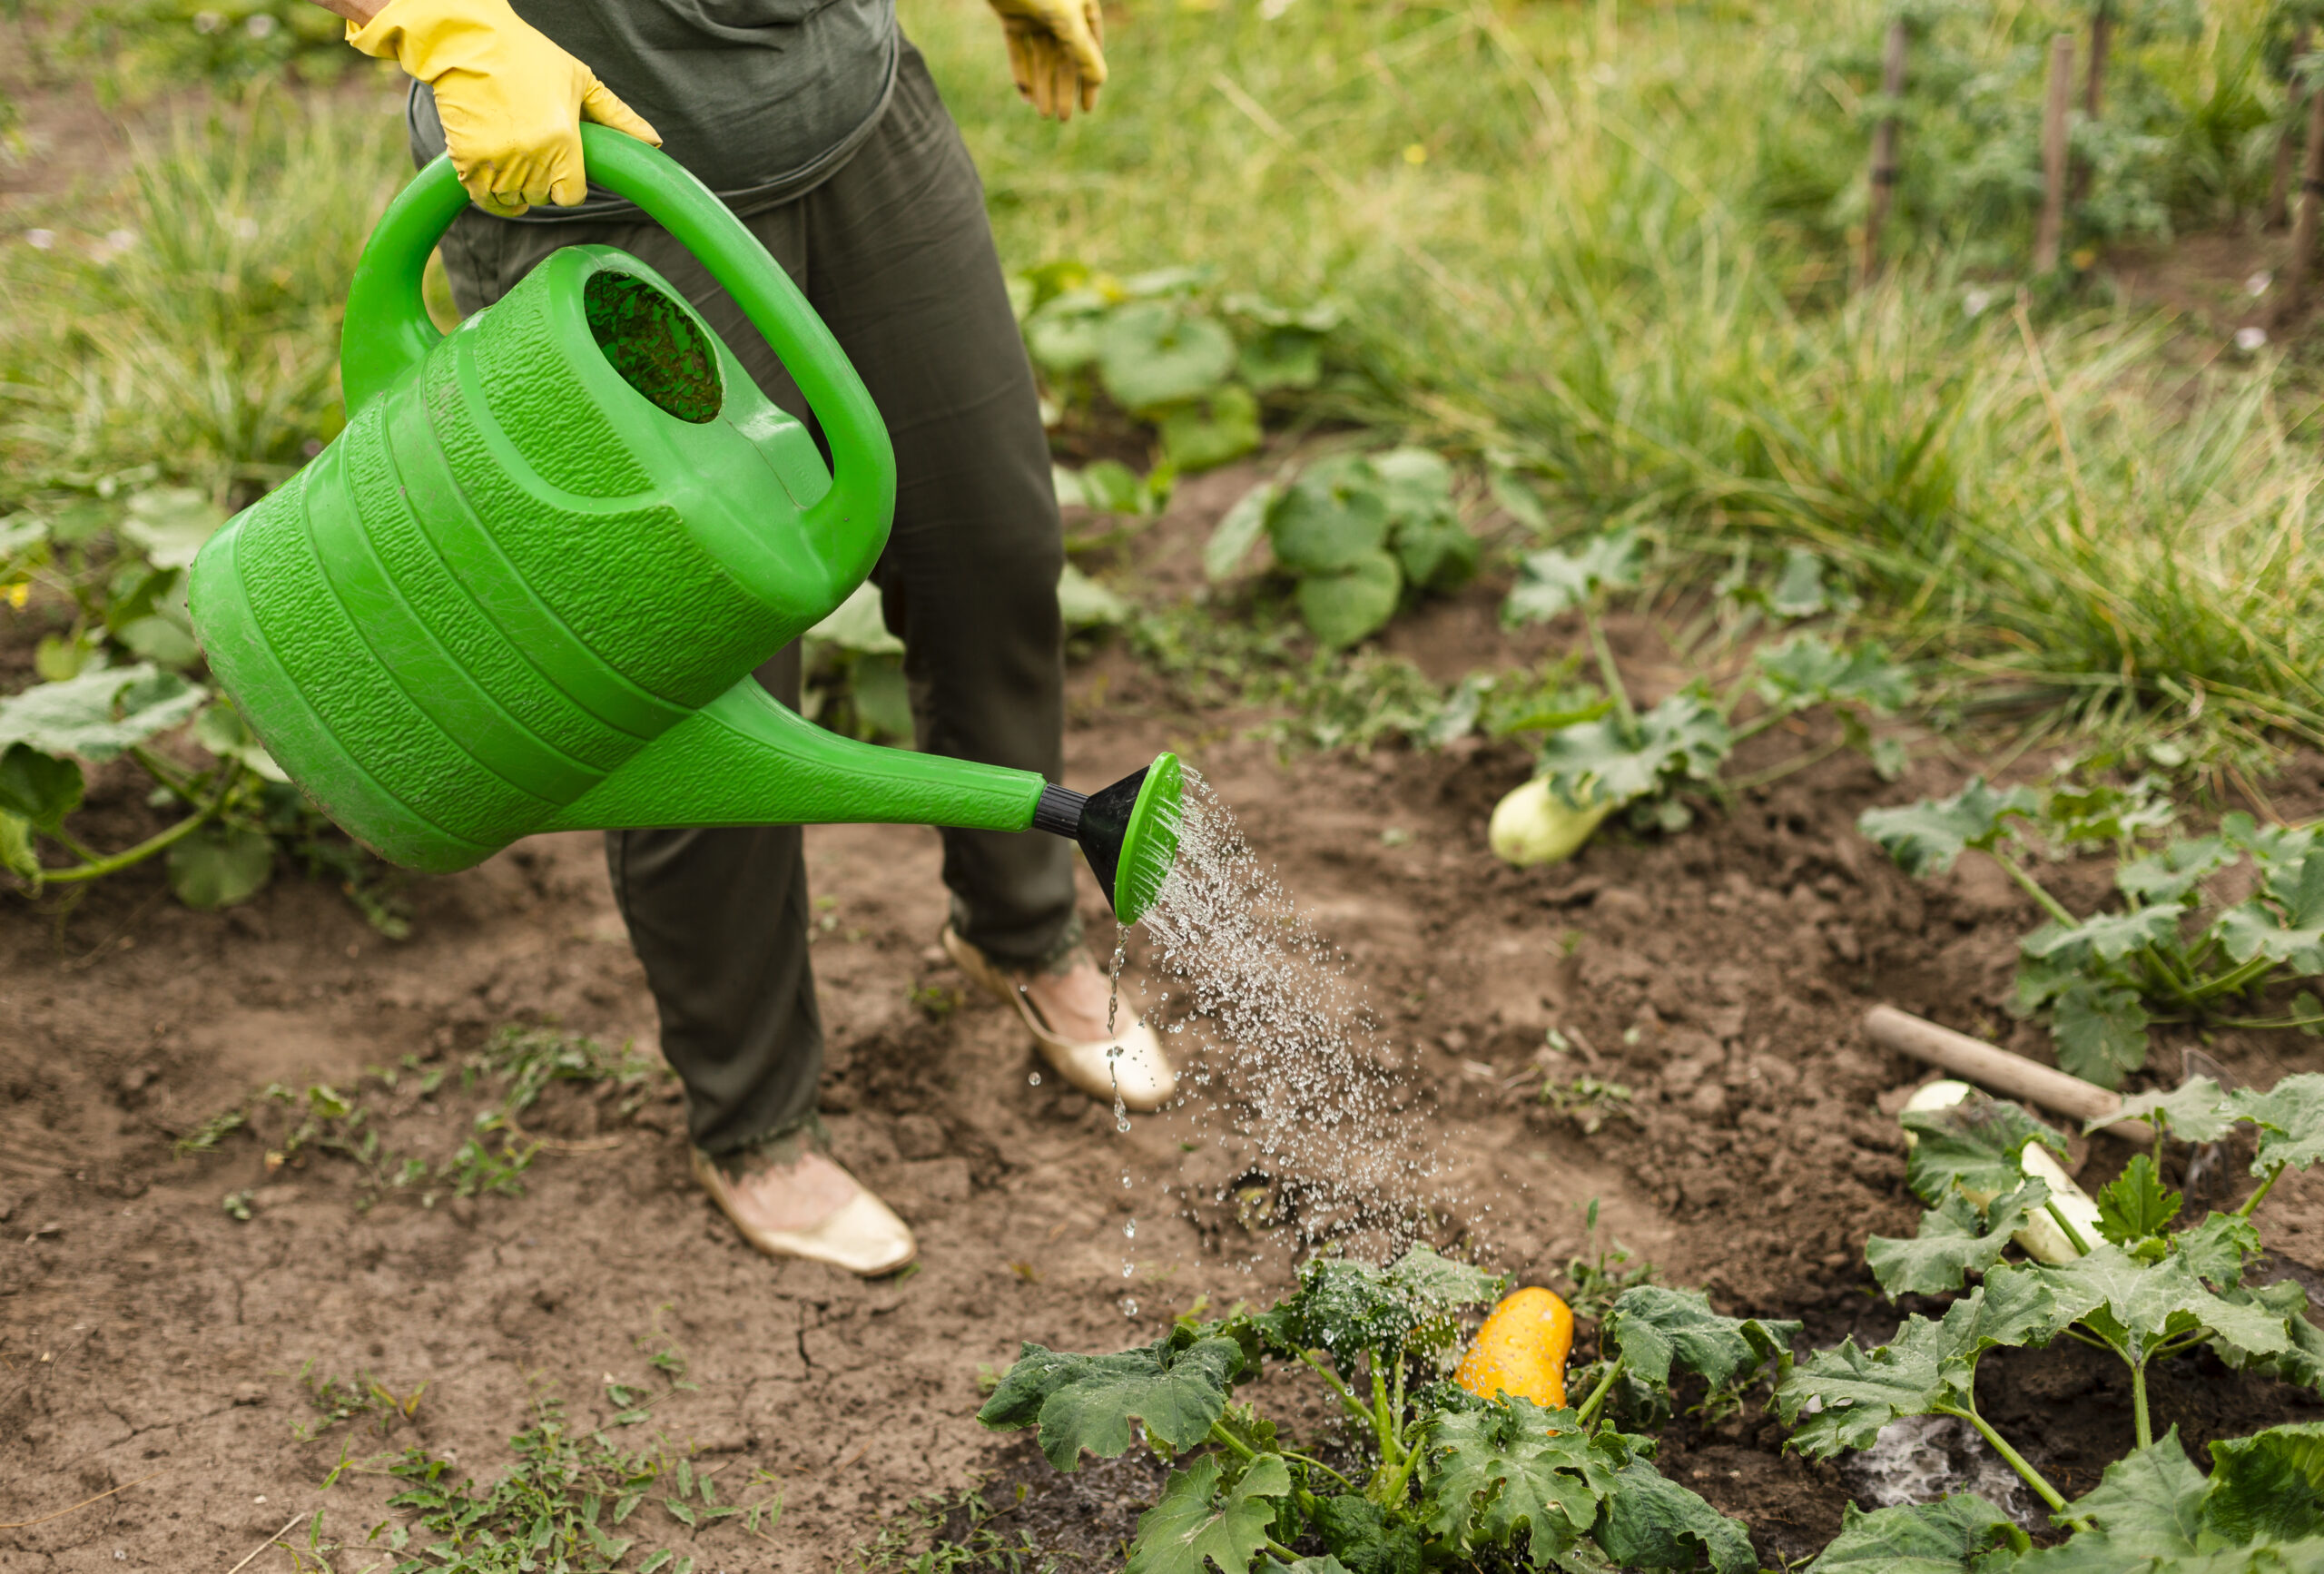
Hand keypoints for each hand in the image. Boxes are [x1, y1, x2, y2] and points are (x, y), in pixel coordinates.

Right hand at [343, 0, 659, 216]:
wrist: (469, 40)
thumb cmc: (529, 56)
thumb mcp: (580, 81)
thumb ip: (617, 115)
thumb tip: (654, 141)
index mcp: (562, 139)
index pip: (571, 196)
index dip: (569, 187)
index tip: (562, 171)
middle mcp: (531, 155)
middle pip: (542, 198)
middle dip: (541, 183)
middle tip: (534, 154)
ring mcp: (498, 159)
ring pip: (514, 201)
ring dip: (515, 190)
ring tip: (513, 160)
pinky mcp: (468, 159)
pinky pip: (484, 198)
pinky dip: (489, 195)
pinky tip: (494, 180)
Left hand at [987, 0, 1106, 120]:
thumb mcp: (1063, 19)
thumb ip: (1082, 49)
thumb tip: (1100, 81)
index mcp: (1081, 5)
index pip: (1090, 48)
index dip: (1089, 79)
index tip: (1087, 108)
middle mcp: (1060, 10)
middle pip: (1064, 56)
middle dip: (1062, 88)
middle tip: (1062, 119)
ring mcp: (1035, 11)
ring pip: (1040, 55)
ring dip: (1042, 85)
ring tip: (1043, 115)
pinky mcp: (1012, 14)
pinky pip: (1018, 47)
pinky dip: (1020, 70)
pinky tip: (1024, 95)